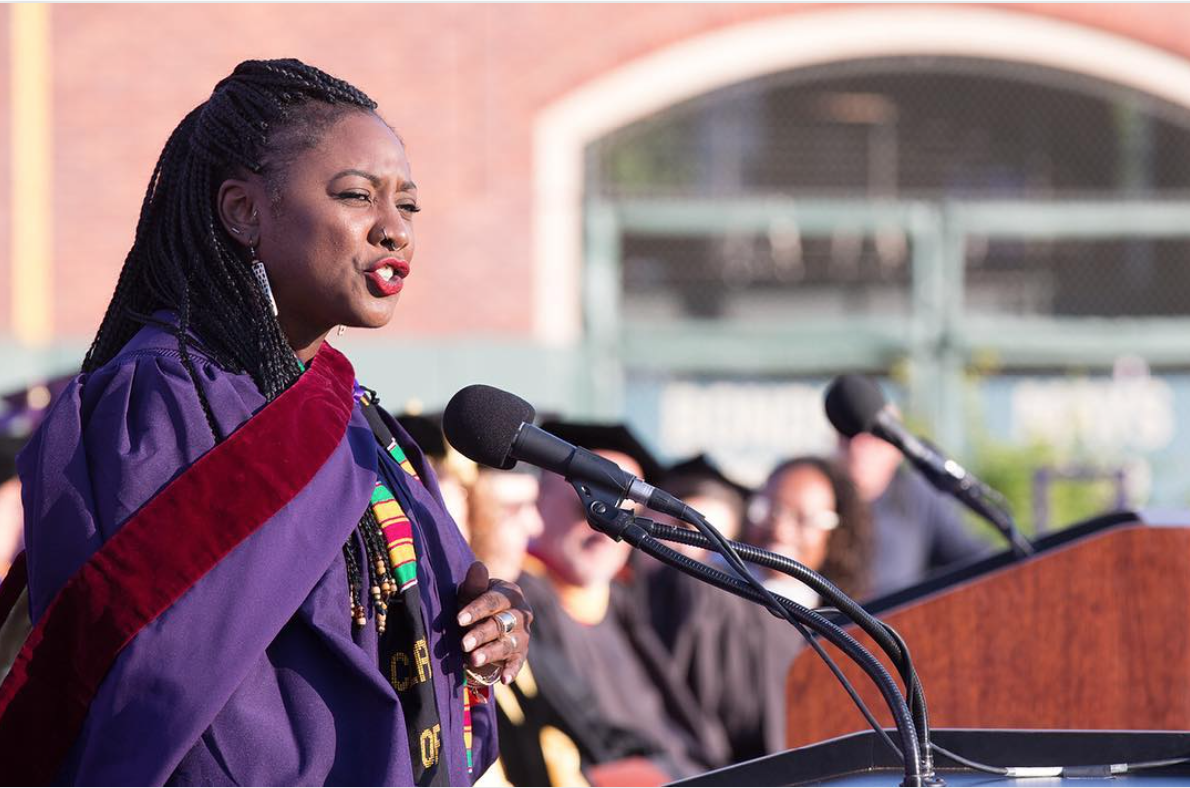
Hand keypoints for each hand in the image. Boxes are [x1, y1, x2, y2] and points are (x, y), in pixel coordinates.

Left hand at [456, 561, 532, 683]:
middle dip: (481, 634)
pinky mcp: (521, 654)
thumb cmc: (473, 606)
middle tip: (463, 643)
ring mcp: (523, 634)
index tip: (459, 619)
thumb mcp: (470, 594)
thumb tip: (477, 566)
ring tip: (473, 660)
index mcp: (510, 593)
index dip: (476, 610)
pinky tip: (503, 680)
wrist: (482, 623)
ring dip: (491, 653)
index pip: (494, 601)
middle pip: (501, 624)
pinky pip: (518, 663)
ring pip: (508, 644)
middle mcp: (521, 613)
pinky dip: (511, 671)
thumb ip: (475, 583)